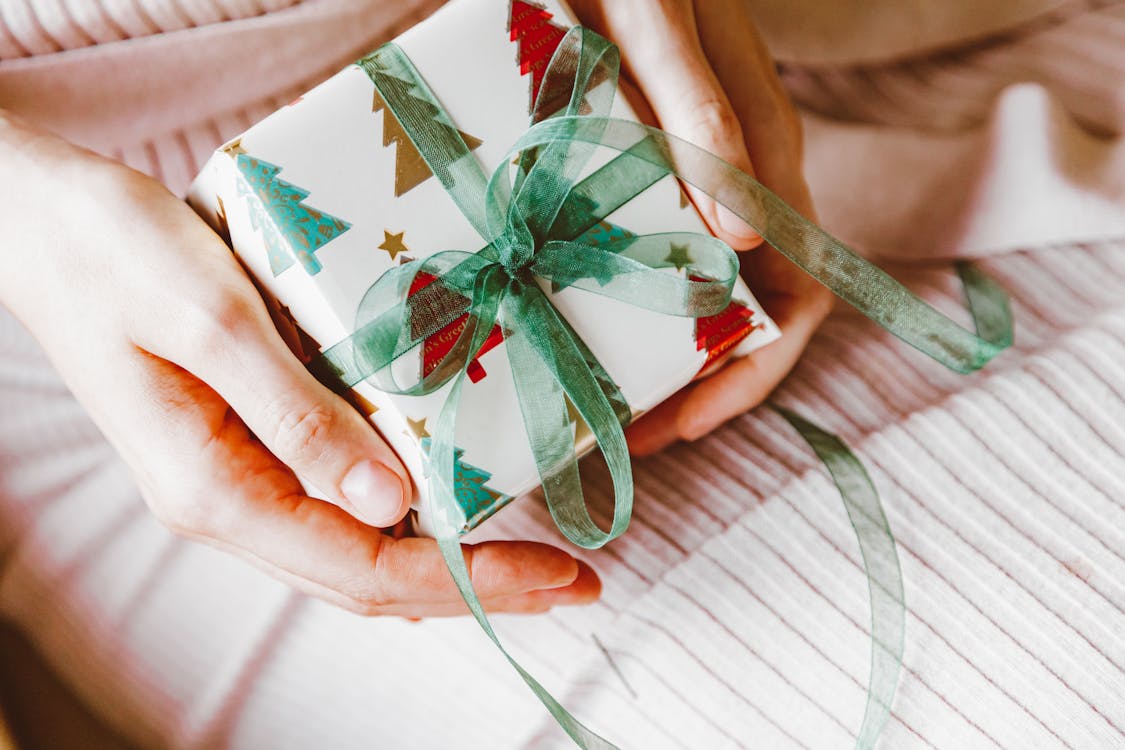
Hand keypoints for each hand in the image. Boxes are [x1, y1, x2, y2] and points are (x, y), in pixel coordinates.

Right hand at [0, 111, 598, 616]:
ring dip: (448, 561)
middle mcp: (227, 502)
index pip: (365, 568)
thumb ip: (300, 418)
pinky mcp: (242, 442)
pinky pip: (336, 506)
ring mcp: (233, 478)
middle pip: (369, 578)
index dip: (468, 581)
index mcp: (217, 489)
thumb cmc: (113, 253)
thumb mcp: (213, 321)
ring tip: (532, 556)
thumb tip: (396, 503)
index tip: (552, 575)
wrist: (37, 220)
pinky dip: (406, 517)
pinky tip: (451, 501)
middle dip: (477, 587)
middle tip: (572, 582)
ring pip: (356, 550)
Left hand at [570, 0, 834, 454]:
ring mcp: (699, 178)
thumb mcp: (663, 28)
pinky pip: (655, 254)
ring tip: (597, 392)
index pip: (797, 297)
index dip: (753, 373)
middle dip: (699, 383)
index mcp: (765, 161)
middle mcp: (742, 181)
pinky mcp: (654, 169)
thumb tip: (741, 234)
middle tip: (624, 430)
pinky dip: (626, 301)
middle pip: (750, 312)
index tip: (685, 423)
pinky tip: (571, 317)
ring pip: (701, 291)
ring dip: (662, 350)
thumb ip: (703, 114)